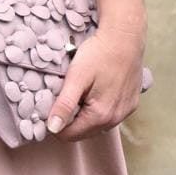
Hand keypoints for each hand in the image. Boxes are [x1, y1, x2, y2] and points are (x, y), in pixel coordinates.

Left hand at [47, 20, 145, 140]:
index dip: (54, 125)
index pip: (70, 135)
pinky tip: (91, 91)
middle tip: (57, 99)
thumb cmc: (98, 55)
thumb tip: (52, 129)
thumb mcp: (76, 77)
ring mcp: (125, 112)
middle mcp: (116, 119)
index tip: (44, 110)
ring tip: (74, 93)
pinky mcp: (131, 103)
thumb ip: (64, 104)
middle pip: (84, 131)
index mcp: (100, 116)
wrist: (125, 39)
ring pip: (97, 123)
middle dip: (68, 120)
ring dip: (83, 114)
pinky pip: (110, 114)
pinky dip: (97, 108)